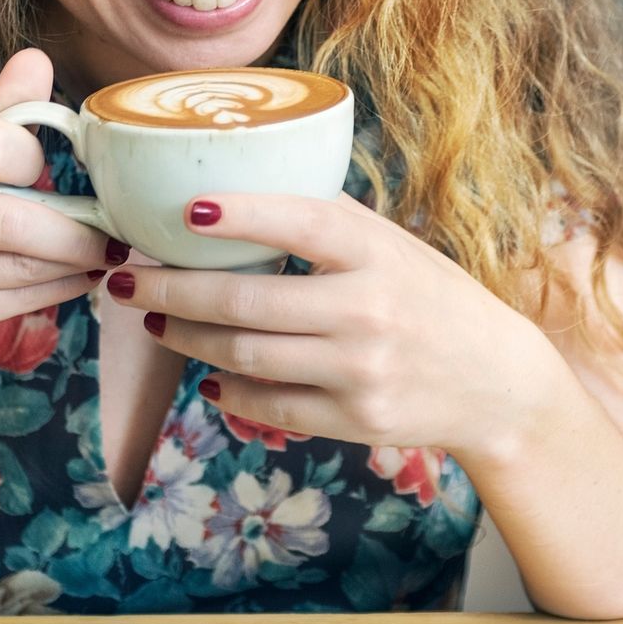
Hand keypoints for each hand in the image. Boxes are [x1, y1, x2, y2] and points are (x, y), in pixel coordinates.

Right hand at [0, 49, 122, 376]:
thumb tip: (37, 58)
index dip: (31, 161)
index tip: (52, 173)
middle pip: (13, 220)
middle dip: (76, 233)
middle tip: (113, 238)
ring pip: (18, 267)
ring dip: (75, 265)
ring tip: (103, 258)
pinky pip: (11, 301)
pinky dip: (58, 291)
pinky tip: (79, 281)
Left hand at [106, 192, 554, 459]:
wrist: (496, 382)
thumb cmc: (434, 300)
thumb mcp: (395, 247)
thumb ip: (329, 226)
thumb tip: (234, 204)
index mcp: (378, 253)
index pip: (300, 222)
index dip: (239, 214)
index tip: (183, 209)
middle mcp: (369, 311)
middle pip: (245, 300)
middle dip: (171, 289)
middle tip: (126, 280)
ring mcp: (360, 371)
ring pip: (245, 354)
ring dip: (187, 337)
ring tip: (157, 320)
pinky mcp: (354, 419)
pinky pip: (269, 404)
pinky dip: (228, 389)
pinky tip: (208, 374)